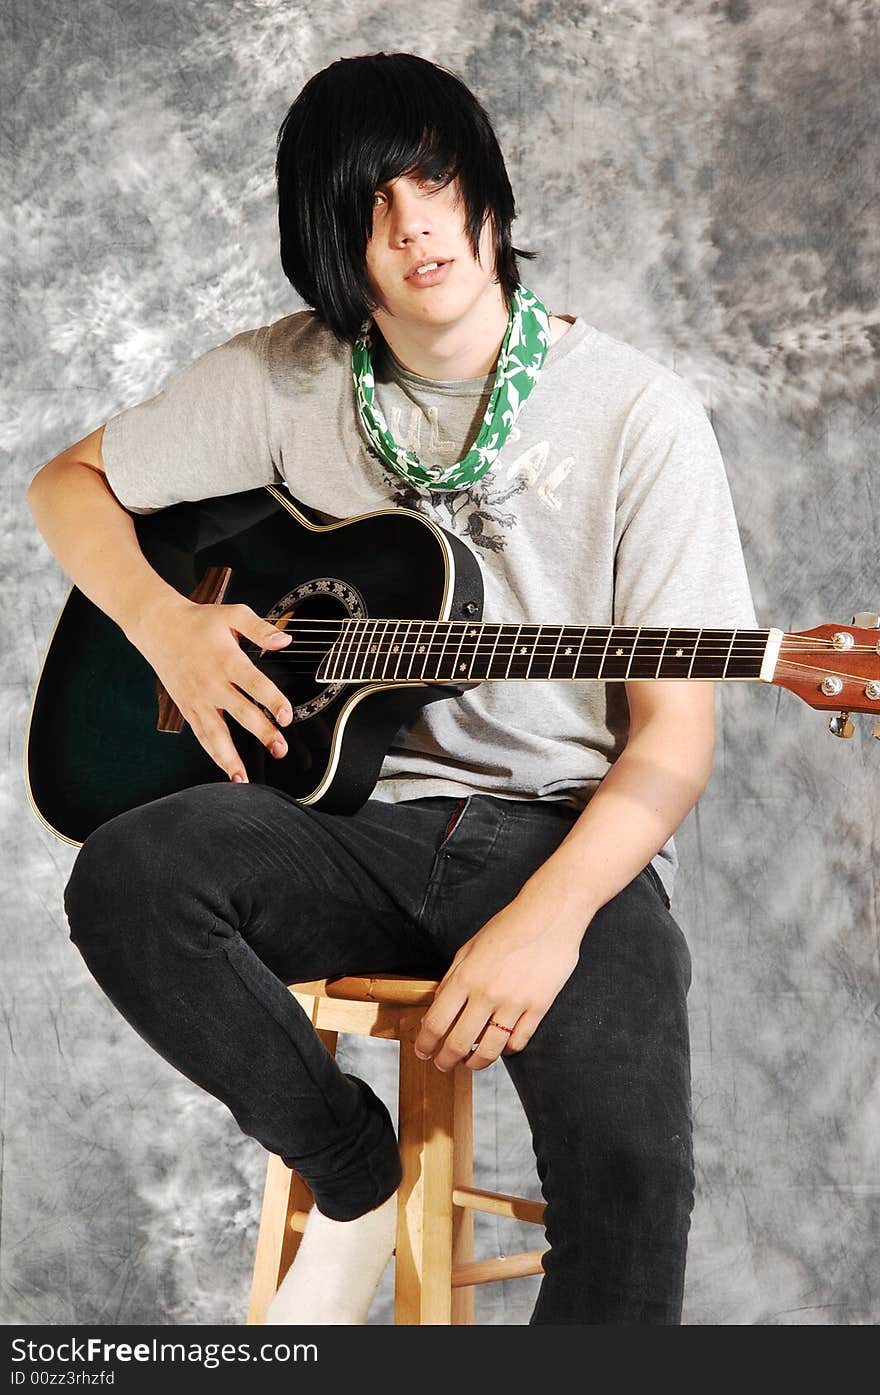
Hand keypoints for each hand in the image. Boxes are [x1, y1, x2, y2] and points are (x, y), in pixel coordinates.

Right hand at [129, 592, 293, 782]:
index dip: (272, 700)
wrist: (158, 627)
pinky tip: (227, 770)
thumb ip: (260, 629)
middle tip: (280, 748)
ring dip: (230, 757)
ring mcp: (197, 699)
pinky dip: (213, 755)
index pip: (253, 683)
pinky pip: (202, 735)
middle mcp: (211, 683)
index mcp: (226, 659)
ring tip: (244, 779)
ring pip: (215, 733)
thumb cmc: (199, 621)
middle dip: (261, 732)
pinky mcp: (187, 708)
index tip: (287, 716)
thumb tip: (285, 641)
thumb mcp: (233, 614)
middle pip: (239, 712)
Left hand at [413, 885, 585, 1071]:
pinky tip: (501, 1046)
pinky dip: (506, 1050)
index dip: (426, 1043)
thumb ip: (452, 979)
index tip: (423, 1051)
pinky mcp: (539, 1007)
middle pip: (459, 1043)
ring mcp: (515, 1003)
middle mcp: (487, 994)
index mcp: (466, 977)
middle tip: (443, 1064)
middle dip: (446, 1060)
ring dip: (475, 1063)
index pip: (436, 1022)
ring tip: (470, 1063)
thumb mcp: (469, 949)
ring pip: (490, 1050)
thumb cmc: (508, 928)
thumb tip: (437, 1007)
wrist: (549, 916)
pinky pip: (518, 1042)